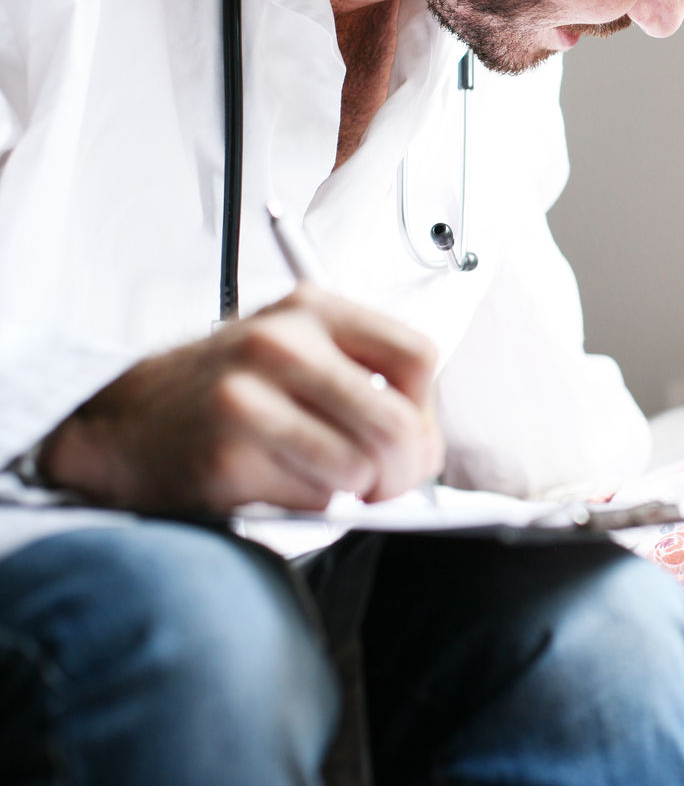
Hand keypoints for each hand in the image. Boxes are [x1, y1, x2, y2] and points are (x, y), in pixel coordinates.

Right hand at [40, 285, 444, 512]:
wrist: (122, 422)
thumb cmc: (222, 392)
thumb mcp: (294, 353)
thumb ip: (363, 379)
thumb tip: (426, 448)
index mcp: (312, 311)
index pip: (418, 356)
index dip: (428, 412)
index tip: (415, 438)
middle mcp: (282, 345)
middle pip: (397, 424)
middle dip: (404, 471)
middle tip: (385, 486)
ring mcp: (249, 398)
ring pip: (360, 468)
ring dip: (354, 492)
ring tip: (326, 481)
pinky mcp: (227, 455)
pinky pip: (311, 499)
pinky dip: (310, 506)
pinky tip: (279, 484)